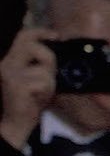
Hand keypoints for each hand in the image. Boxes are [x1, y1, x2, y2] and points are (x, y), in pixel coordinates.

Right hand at [0, 28, 55, 149]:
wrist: (16, 122)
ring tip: (42, 92)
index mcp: (10, 60)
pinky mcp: (17, 84)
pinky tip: (38, 98)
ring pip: (43, 67)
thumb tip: (57, 47)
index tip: (57, 35)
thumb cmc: (30, 101)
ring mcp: (10, 73)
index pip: (24, 36)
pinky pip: (44, 82)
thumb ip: (42, 63)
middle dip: (49, 59)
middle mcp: (6, 63)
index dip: (41, 32)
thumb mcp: (37, 78)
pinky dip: (47, 91)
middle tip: (50, 75)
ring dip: (49, 81)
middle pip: (35, 46)